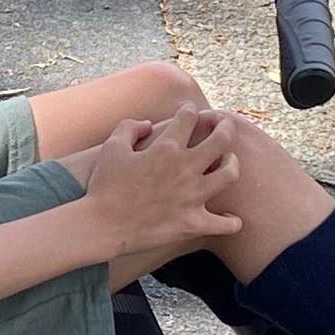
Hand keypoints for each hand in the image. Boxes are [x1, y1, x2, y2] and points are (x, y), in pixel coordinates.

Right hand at [74, 106, 242, 253]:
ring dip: (232, 164)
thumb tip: (148, 124)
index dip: (189, 109)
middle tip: (223, 125)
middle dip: (225, 126)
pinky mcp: (193, 223)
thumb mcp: (112, 147)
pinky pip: (224, 224)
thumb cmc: (104, 186)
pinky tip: (230, 219)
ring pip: (229, 174)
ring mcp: (192, 197)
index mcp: (166, 148)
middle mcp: (185, 169)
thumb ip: (130, 127)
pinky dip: (231, 222)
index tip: (188, 110)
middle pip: (221, 139)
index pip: (188, 118)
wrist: (102, 226)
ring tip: (228, 162)